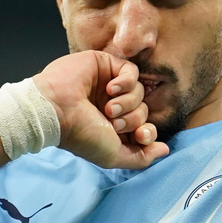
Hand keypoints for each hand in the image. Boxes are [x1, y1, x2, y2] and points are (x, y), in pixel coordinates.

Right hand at [34, 51, 169, 168]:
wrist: (56, 112)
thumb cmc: (81, 135)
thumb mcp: (113, 155)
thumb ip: (141, 157)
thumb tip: (165, 150)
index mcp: (113, 127)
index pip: (144, 127)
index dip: (148, 132)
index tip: (140, 135)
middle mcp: (112, 106)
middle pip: (143, 110)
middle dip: (133, 118)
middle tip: (112, 122)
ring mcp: (109, 85)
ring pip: (140, 91)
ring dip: (128, 102)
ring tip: (108, 108)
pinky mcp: (105, 65)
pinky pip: (132, 71)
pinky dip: (126, 82)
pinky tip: (111, 89)